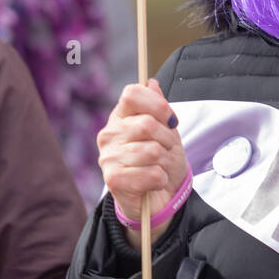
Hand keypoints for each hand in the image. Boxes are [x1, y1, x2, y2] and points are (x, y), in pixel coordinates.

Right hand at [98, 79, 188, 246]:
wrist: (160, 196)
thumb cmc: (162, 161)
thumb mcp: (167, 132)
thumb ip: (159, 108)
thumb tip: (151, 83)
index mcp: (121, 117)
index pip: (132, 94)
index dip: (157, 105)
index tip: (170, 121)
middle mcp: (110, 133)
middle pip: (146, 124)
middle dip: (167, 140)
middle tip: (166, 151)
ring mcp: (108, 156)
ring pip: (151, 151)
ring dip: (165, 162)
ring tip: (159, 167)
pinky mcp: (112, 179)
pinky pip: (150, 173)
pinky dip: (160, 179)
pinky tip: (154, 181)